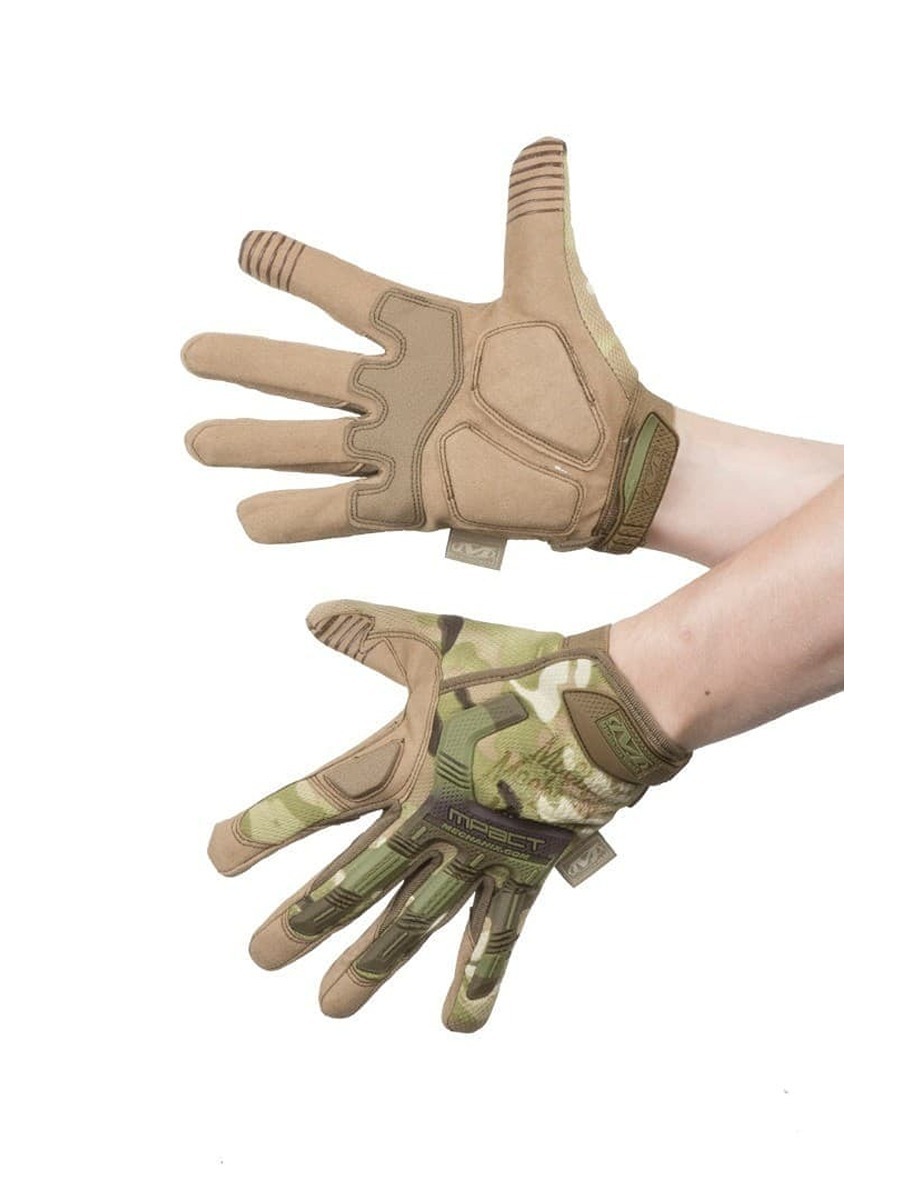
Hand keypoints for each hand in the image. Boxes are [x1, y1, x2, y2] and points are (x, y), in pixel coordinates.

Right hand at [183, 138, 677, 553]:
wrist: (615, 460)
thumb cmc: (587, 377)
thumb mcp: (551, 290)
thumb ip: (534, 221)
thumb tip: (542, 148)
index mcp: (428, 337)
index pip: (348, 295)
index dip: (298, 270)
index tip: (248, 248)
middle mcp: (403, 392)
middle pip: (308, 375)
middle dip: (248, 365)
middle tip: (191, 354)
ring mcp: (404, 449)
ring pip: (310, 445)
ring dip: (254, 444)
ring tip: (197, 442)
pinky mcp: (416, 502)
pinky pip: (341, 512)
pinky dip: (294, 517)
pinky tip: (248, 520)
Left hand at [208, 601, 688, 1030]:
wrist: (608, 702)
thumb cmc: (521, 666)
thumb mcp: (438, 642)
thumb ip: (373, 633)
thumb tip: (311, 613)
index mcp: (406, 760)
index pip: (319, 800)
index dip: (265, 828)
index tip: (216, 857)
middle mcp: (434, 817)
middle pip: (356, 878)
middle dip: (305, 919)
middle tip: (259, 956)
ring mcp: (479, 852)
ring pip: (415, 920)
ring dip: (371, 965)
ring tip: (330, 1007)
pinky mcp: (523, 870)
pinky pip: (497, 935)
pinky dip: (477, 978)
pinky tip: (454, 1022)